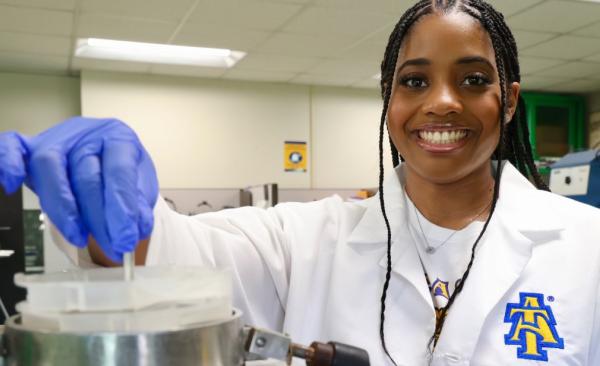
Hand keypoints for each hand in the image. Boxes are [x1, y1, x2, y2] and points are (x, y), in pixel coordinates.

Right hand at [0, 117, 157, 261]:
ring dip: (63, 209)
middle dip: (99, 218)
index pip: (119, 170)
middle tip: (112, 247)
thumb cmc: (120, 170)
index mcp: (118, 137)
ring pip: (50, 167)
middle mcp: (85, 133)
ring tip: (79, 237)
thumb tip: (136, 230)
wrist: (103, 153)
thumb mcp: (140, 185)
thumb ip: (138, 204)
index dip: (122, 208)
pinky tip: (10, 184)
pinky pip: (11, 146)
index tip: (127, 239)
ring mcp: (55, 138)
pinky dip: (7, 163)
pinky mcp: (30, 146)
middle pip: (86, 174)